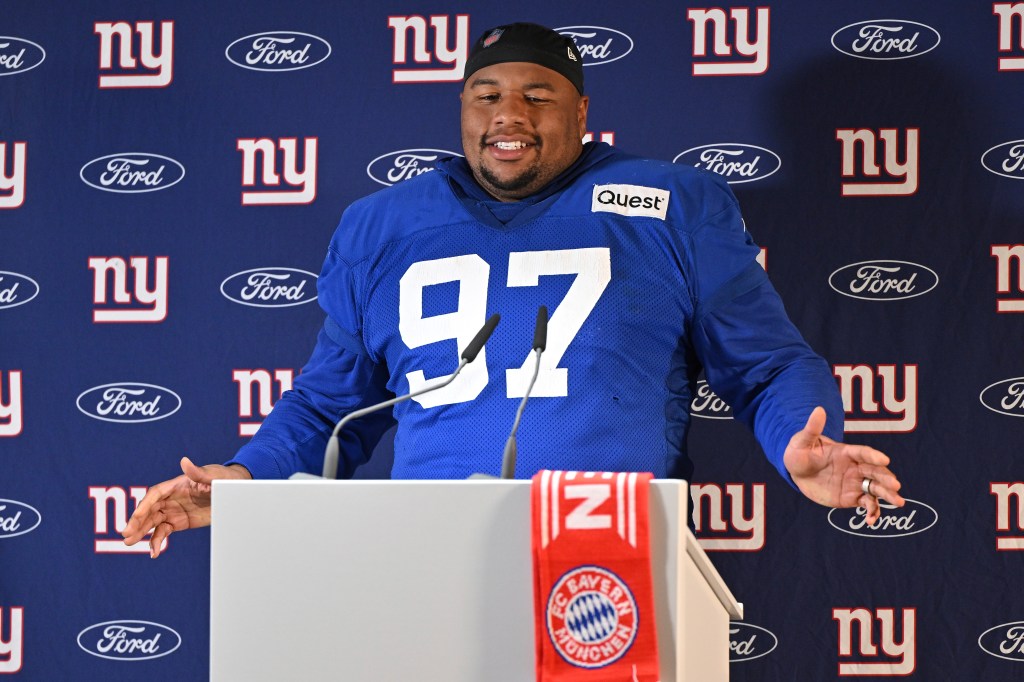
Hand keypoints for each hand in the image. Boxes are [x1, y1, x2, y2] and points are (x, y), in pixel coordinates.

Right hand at [121, 457, 251, 557]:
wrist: (234, 490)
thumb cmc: (223, 478)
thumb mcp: (212, 476)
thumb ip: (197, 472)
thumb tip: (184, 461)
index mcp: (176, 484)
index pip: (155, 495)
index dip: (144, 506)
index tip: (135, 517)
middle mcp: (171, 498)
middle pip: (149, 510)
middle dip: (137, 522)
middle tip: (126, 535)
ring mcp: (173, 511)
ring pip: (152, 522)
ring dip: (141, 532)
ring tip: (128, 543)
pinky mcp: (179, 522)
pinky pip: (163, 532)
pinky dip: (157, 542)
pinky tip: (153, 553)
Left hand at [783, 407, 904, 524]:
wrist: (797, 472)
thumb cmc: (799, 453)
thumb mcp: (802, 441)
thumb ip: (812, 429)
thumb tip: (818, 409)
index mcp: (846, 452)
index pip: (863, 453)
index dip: (873, 456)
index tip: (884, 460)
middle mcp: (855, 467)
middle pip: (875, 472)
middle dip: (886, 478)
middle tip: (896, 486)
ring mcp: (855, 482)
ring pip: (876, 489)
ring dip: (887, 495)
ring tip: (899, 502)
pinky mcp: (852, 497)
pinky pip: (866, 505)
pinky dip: (872, 512)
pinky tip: (871, 521)